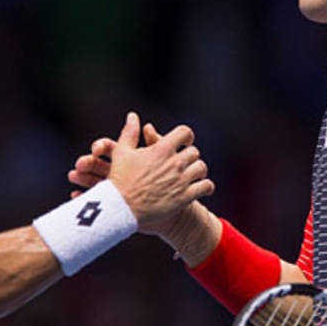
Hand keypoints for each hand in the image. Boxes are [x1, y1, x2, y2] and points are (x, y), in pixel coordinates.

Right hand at [68, 112, 213, 233]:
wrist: (121, 209)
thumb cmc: (120, 180)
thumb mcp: (122, 152)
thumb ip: (129, 132)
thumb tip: (132, 116)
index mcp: (162, 149)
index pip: (185, 133)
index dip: (186, 136)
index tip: (184, 141)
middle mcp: (175, 163)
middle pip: (194, 152)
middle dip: (189, 155)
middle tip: (185, 161)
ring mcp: (181, 181)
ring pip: (202, 168)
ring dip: (198, 170)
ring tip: (194, 174)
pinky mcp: (185, 198)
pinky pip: (206, 187)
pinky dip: (206, 186)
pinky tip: (202, 188)